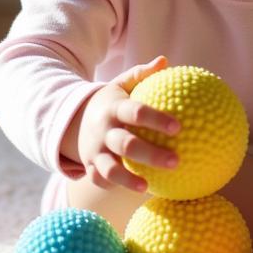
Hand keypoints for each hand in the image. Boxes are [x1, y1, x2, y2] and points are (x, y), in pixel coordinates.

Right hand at [75, 55, 181, 192]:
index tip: (179, 127)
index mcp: (114, 108)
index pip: (136, 113)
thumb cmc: (111, 102)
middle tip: (176, 161)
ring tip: (148, 186)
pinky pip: (100, 180)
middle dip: (151, 154)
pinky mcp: (90, 165)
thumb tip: (165, 61)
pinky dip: (114, 187)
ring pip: (110, 168)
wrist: (74, 118)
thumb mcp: (120, 84)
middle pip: (126, 144)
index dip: (156, 119)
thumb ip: (141, 74)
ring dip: (128, 179)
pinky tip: (136, 191)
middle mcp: (104, 130)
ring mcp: (95, 150)